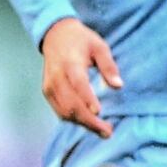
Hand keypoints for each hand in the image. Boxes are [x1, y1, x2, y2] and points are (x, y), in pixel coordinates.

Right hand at [39, 16, 122, 138]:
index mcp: (70, 63)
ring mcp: (49, 86)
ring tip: (102, 130)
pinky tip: (88, 123)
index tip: (99, 112)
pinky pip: (59, 111)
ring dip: (83, 123)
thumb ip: (109, 66)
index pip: (78, 83)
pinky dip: (73, 120)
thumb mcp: (99, 46)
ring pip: (64, 111)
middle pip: (70, 103)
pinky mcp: (47, 92)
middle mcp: (56, 77)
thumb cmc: (82, 41)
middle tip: (108, 131)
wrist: (55, 36)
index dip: (87, 98)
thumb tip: (118, 86)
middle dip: (89, 120)